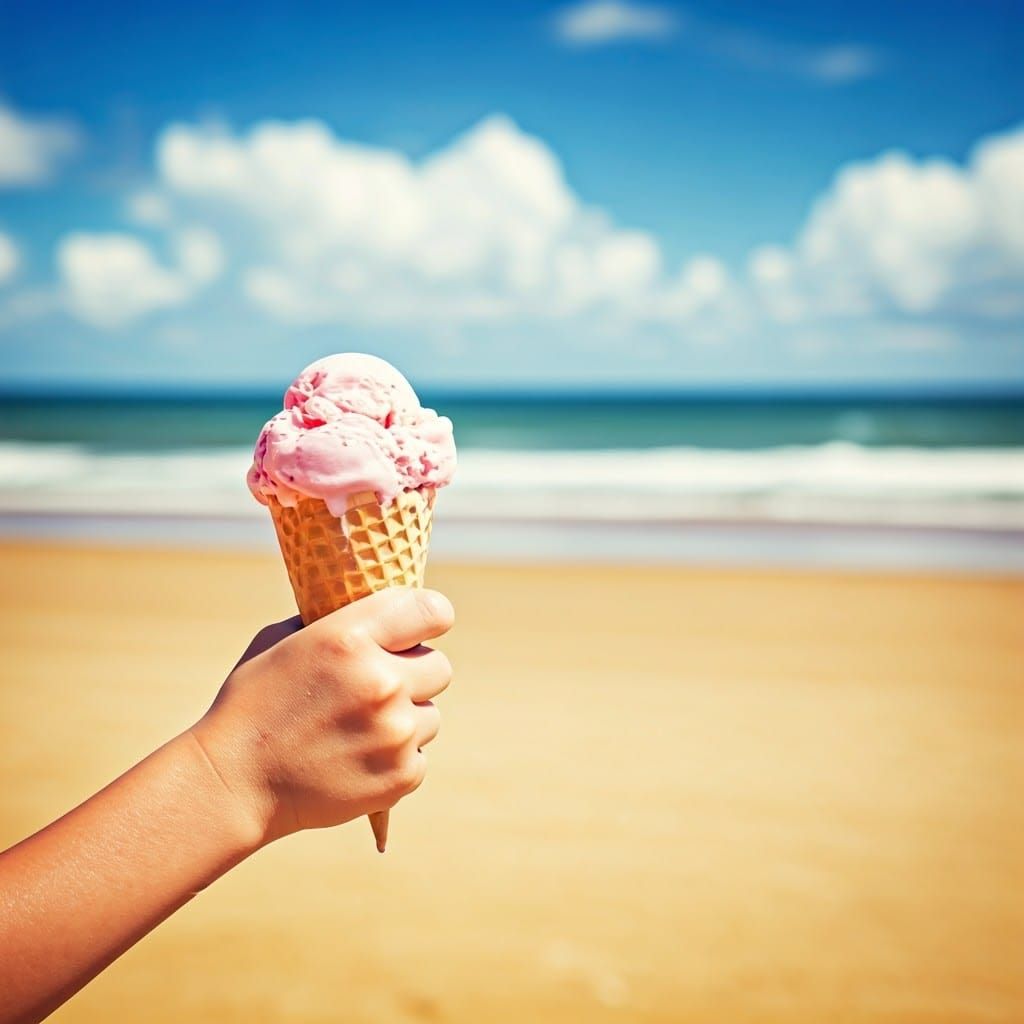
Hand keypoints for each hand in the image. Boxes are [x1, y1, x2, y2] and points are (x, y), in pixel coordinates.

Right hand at [190, 588, 453, 847]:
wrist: (232, 783)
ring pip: (430, 714)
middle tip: (375, 687)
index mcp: (350, 638)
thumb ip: (339, 622)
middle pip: (438, 666)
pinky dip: (395, 758)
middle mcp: (381, 681)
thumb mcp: (283, 640)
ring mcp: (395, 731)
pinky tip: (354, 758)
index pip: (433, 610)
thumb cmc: (253, 703)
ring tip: (355, 729)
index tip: (418, 630)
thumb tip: (381, 612)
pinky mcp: (402, 774)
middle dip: (413, 674)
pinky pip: (419, 754)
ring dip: (404, 719)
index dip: (429, 619)